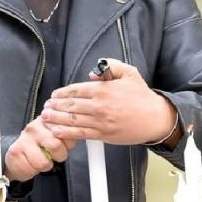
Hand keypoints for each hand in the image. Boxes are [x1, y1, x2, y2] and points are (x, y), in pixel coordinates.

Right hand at [4, 118, 68, 181]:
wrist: (18, 157)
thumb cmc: (39, 147)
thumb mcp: (55, 138)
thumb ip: (67, 135)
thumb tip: (77, 135)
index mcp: (47, 120)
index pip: (66, 131)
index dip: (68, 143)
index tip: (64, 145)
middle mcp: (34, 127)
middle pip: (56, 145)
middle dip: (58, 156)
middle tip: (53, 155)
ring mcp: (23, 139)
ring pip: (44, 161)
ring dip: (45, 165)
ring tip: (42, 160)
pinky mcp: (15, 152)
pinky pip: (32, 169)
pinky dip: (34, 171)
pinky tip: (31, 164)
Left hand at [41, 60, 176, 146]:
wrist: (155, 118)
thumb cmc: (142, 97)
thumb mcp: (129, 73)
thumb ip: (111, 67)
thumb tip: (93, 73)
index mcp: (104, 89)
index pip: (76, 90)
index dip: (62, 93)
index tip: (54, 95)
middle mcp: (99, 105)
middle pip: (70, 105)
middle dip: (55, 106)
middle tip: (47, 106)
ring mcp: (100, 121)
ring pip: (72, 120)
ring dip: (56, 118)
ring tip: (45, 117)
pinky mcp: (103, 134)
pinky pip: (81, 133)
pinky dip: (66, 132)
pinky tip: (57, 131)